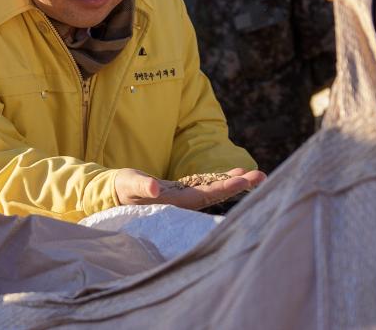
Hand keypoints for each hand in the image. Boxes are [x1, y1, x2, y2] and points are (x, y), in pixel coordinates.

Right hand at [114, 167, 265, 210]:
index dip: (225, 188)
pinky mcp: (184, 192)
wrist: (115, 193)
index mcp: (175, 202)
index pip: (206, 196)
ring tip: (255, 174)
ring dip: (235, 182)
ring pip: (215, 190)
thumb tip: (156, 187)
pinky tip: (236, 173)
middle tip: (261, 176)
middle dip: (239, 185)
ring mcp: (186, 198)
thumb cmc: (122, 189)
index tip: (243, 180)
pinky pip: (208, 186)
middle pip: (217, 194)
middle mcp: (185, 203)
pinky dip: (222, 179)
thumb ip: (143, 185)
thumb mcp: (130, 184)